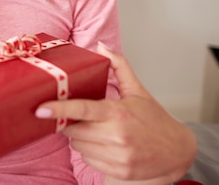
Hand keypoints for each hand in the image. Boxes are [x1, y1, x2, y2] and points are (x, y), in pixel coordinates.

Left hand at [35, 43, 195, 183]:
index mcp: (118, 113)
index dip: (59, 109)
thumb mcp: (137, 91)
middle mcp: (116, 135)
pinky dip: (90, 151)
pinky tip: (103, 144)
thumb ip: (119, 66)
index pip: (82, 110)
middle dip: (70, 123)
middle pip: (73, 130)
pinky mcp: (118, 170)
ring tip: (96, 130)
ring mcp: (117, 156)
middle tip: (79, 117)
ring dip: (80, 138)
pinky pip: (87, 159)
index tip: (40, 109)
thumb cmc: (155, 120)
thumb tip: (101, 47)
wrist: (178, 152)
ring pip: (78, 145)